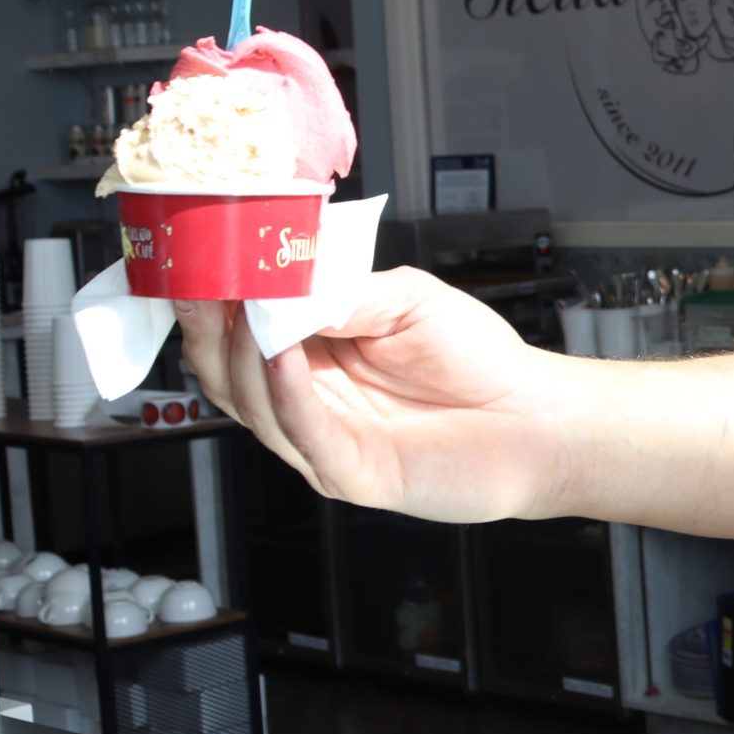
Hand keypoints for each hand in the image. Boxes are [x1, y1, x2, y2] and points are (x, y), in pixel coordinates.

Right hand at [179, 268, 561, 522]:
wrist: (538, 418)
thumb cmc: (481, 363)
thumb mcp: (409, 300)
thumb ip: (345, 292)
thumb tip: (281, 286)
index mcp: (314, 357)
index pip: (239, 333)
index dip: (213, 301)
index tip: (196, 260)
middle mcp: (310, 401)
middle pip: (229, 373)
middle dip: (207, 328)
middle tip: (197, 285)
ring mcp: (326, 441)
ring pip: (254, 405)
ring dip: (242, 355)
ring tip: (242, 311)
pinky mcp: (351, 473)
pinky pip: (304, 431)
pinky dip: (287, 392)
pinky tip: (283, 355)